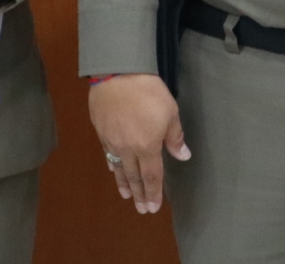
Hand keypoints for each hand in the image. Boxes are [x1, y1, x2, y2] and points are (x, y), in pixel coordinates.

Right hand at [88, 74, 189, 213]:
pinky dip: (112, 166)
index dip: (154, 193)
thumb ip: (175, 137)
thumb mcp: (170, 111)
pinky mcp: (101, 132)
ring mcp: (112, 141)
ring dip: (124, 184)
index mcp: (147, 146)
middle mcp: (128, 149)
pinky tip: (114, 171)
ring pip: (119, 169)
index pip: (152, 176)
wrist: (117, 75)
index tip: (153, 207)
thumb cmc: (148, 92)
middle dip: (139, 194)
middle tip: (142, 209)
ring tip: (127, 196)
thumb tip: (183, 156)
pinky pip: (108, 155)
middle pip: (134, 177)